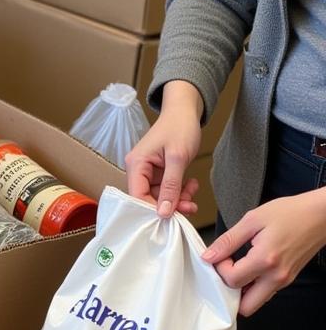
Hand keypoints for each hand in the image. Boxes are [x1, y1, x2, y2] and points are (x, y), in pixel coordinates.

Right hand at [124, 80, 202, 216]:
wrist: (185, 112)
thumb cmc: (179, 127)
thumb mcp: (178, 157)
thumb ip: (171, 186)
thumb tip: (163, 213)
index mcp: (136, 164)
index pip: (136, 196)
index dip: (151, 209)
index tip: (171, 218)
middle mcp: (139, 170)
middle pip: (149, 198)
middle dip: (170, 205)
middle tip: (190, 206)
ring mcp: (149, 172)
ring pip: (161, 196)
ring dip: (178, 199)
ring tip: (194, 194)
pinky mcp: (159, 172)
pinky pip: (168, 189)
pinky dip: (181, 191)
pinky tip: (192, 185)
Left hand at [202, 190, 325, 314]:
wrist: (320, 214)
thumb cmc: (289, 212)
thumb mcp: (252, 220)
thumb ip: (228, 241)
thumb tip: (208, 257)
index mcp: (265, 260)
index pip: (231, 281)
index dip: (220, 269)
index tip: (222, 255)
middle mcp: (277, 277)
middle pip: (245, 306)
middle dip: (229, 292)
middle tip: (226, 270)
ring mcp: (285, 280)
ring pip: (256, 302)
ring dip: (241, 291)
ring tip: (237, 268)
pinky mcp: (288, 279)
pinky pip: (265, 293)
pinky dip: (253, 287)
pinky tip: (249, 269)